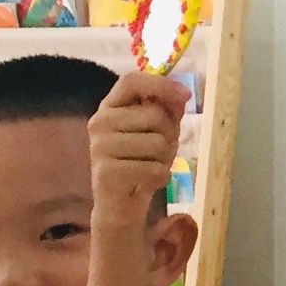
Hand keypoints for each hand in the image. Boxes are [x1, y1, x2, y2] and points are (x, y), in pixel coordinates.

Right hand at [89, 71, 188, 230]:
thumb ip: (168, 110)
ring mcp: (99, 148)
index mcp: (110, 107)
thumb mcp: (160, 130)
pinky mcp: (106, 173)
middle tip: (161, 151)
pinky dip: (160, 177)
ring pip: (157, 143)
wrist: (121, 203)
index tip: (186, 95)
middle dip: (170, 134)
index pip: (131, 81)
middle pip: (154, 115)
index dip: (161, 84)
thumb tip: (181, 96)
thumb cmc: (142, 160)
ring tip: (152, 166)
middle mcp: (99, 123)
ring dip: (166, 158)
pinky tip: (147, 182)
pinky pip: (153, 169)